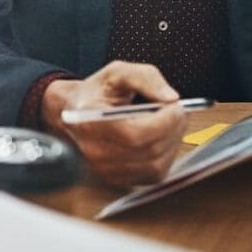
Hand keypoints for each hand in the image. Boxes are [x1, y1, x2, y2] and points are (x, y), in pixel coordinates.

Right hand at [40, 61, 184, 186]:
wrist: (73, 112)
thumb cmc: (97, 92)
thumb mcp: (118, 73)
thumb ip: (146, 78)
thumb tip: (171, 98)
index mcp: (90, 120)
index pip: (136, 134)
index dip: (165, 122)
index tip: (176, 107)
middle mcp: (95, 150)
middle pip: (150, 151)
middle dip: (173, 130)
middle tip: (178, 113)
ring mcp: (105, 169)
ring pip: (156, 166)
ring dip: (172, 144)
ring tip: (170, 125)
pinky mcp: (117, 179)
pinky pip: (154, 175)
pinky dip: (165, 157)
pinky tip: (161, 140)